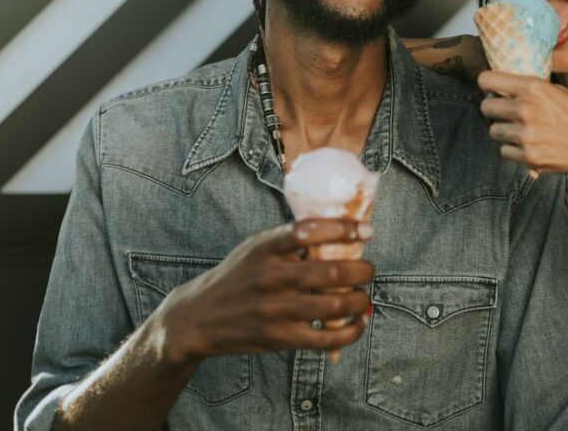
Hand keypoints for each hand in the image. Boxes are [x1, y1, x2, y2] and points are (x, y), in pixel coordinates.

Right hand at [156, 219, 373, 364]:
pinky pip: (327, 338)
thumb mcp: (256, 248)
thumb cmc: (238, 276)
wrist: (198, 318)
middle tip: (369, 269)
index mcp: (265, 247)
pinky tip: (358, 322)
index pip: (309, 231)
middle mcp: (270, 277)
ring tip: (364, 296)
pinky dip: (351, 331)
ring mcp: (275, 310)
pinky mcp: (279, 338)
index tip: (368, 231)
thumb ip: (291, 240)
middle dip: (362, 270)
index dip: (345, 229)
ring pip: (335, 305)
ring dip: (361, 300)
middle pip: (330, 272)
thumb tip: (343, 232)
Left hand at [478, 71, 567, 179]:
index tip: (491, 90)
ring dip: (505, 132)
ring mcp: (526, 134)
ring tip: (525, 132)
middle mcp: (526, 108)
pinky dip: (514, 150)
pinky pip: (505, 151)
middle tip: (508, 114)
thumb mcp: (562, 92)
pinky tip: (532, 147)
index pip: (487, 80)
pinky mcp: (528, 157)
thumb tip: (508, 89)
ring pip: (494, 131)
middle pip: (486, 107)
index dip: (487, 85)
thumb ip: (534, 90)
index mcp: (534, 87)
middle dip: (494, 110)